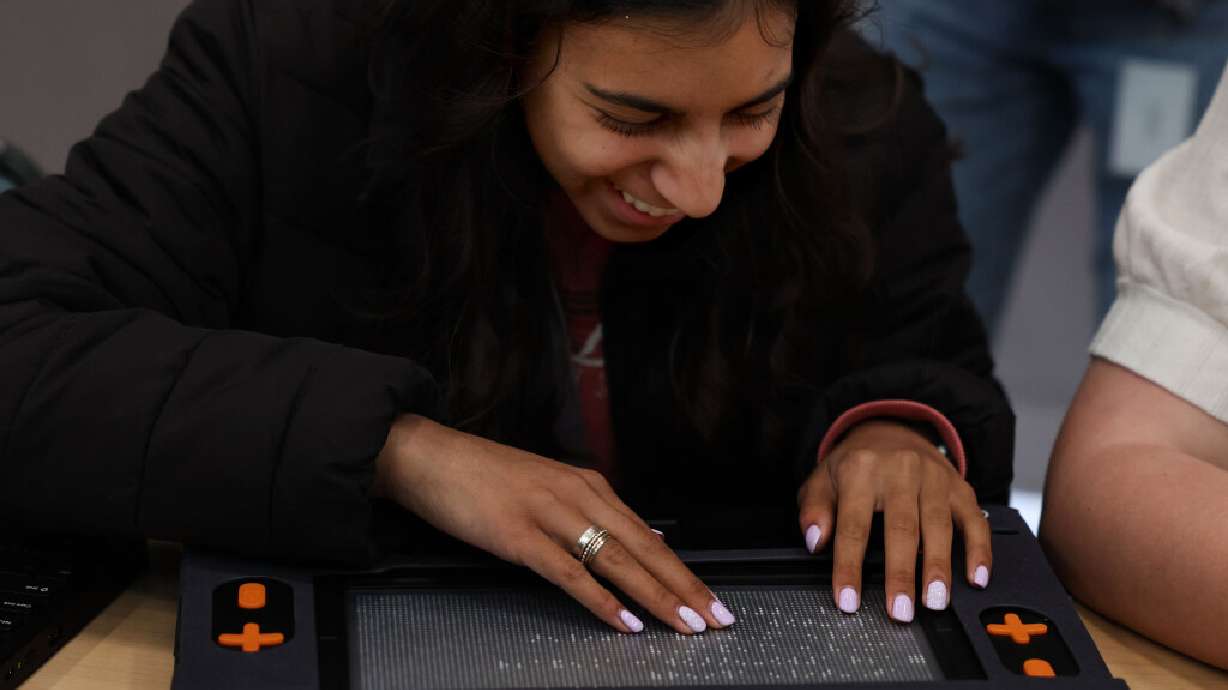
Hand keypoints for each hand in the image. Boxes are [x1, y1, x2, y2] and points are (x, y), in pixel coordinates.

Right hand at [372, 414, 733, 633]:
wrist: (430, 456)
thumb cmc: (484, 475)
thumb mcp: (548, 487)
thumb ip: (592, 513)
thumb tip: (637, 539)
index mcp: (587, 485)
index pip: (648, 535)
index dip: (683, 570)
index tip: (711, 597)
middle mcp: (578, 496)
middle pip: (644, 549)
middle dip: (685, 587)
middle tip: (717, 617)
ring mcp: (549, 514)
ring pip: (617, 561)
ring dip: (657, 596)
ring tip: (686, 624)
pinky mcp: (519, 535)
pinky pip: (569, 573)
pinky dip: (601, 600)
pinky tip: (624, 621)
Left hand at [795, 420, 990, 621]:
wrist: (891, 429)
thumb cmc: (855, 464)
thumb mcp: (822, 479)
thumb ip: (814, 509)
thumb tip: (815, 540)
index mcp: (861, 470)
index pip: (854, 525)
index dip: (849, 566)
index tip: (848, 600)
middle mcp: (901, 470)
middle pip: (902, 527)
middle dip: (901, 573)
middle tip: (900, 611)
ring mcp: (934, 478)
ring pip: (939, 526)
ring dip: (939, 568)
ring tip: (935, 601)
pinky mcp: (959, 486)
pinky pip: (974, 519)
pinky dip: (979, 550)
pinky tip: (976, 577)